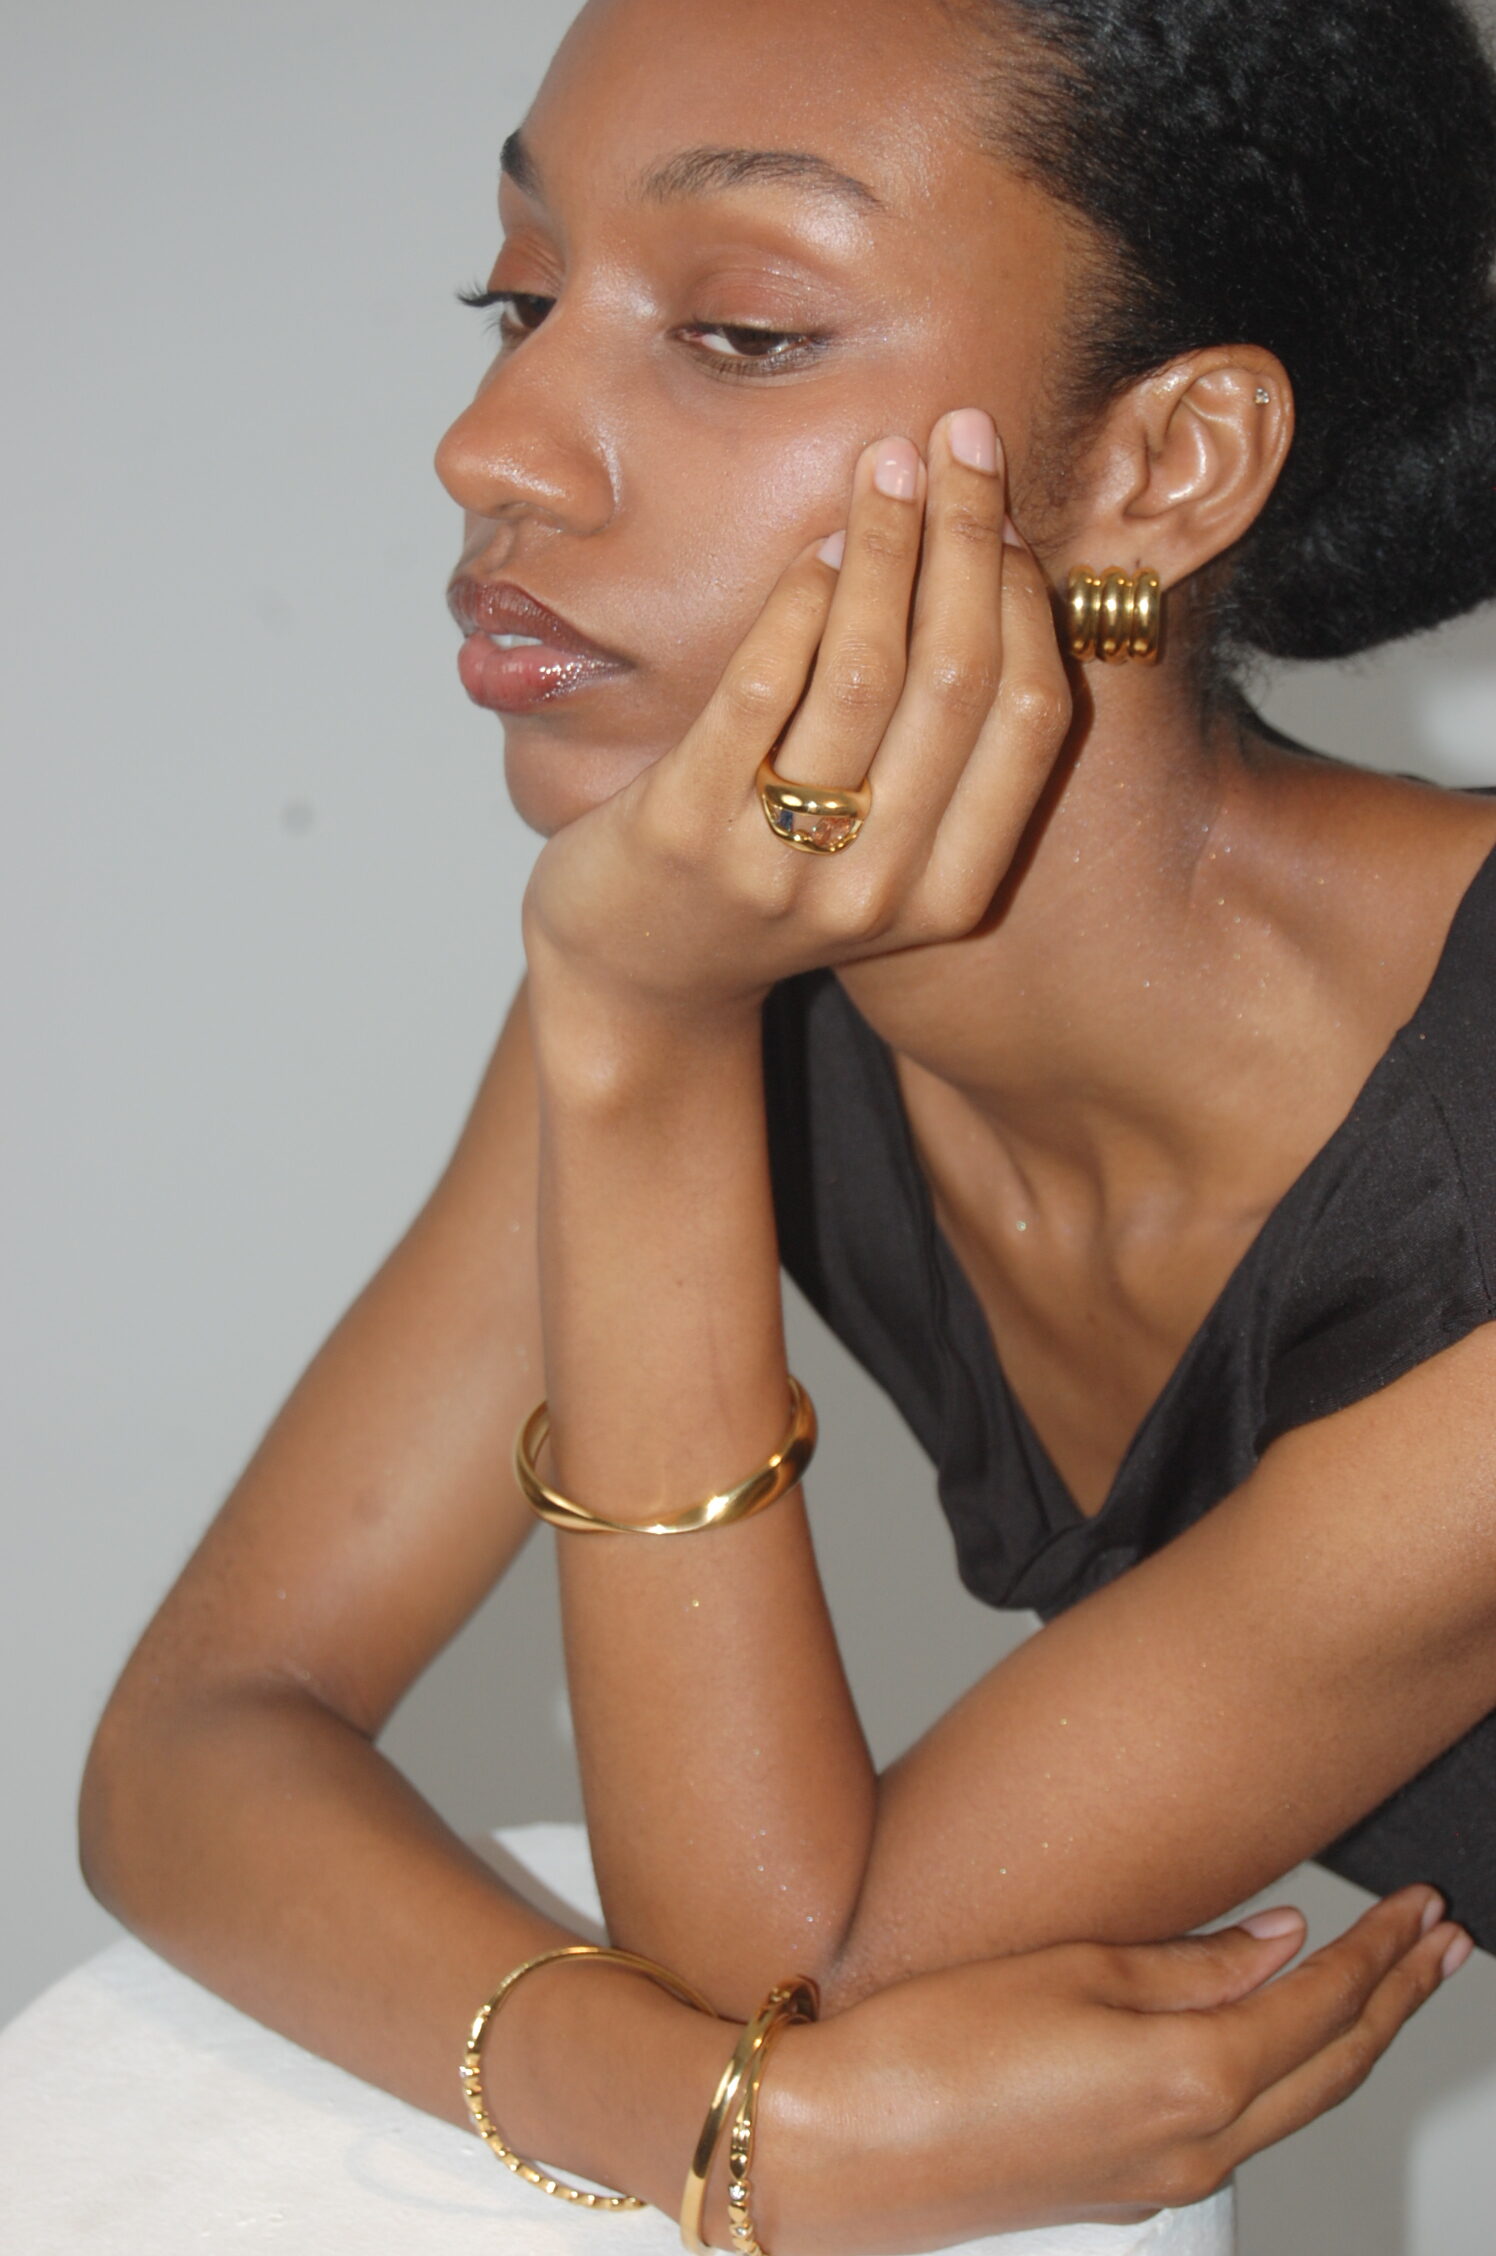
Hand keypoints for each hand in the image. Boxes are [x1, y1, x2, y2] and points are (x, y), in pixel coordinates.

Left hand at [520, 412, 1070, 1019]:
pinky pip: (760, 687)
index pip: (1028, 718)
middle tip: (957, 439)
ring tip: (883, 467)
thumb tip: (991, 562)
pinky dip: (796, 602)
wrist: (639, 982)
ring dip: (883, 545)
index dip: (1025, 596)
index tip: (1005, 508)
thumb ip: (943, 753)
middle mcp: (880, 887)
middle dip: (964, 537)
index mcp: (951, 892)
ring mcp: (780, 862)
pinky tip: (813, 547)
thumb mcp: (884, 849)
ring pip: (864, 671)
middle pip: (957, 678)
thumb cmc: (772, 884)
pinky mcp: (687, 830)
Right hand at [754, 1887, 1467, 2255]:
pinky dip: (1287, 2077)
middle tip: (1439, 1942)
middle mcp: (1192, 2143)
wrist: (834, 2148)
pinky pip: (1240, 2127)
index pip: (1322, 2006)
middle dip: (1395, 1999)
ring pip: (1294, 2106)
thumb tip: (1280, 1941)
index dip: (1380, 1952)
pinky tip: (1277, 2040)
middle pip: (1330, 2067)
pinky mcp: (1119, 2184)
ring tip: (1389, 1987)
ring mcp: (1158, 2175)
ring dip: (1354, 2041)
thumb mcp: (1067, 1970)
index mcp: (1190, 2080)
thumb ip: (1189, 1961)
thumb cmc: (928, 2051)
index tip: (1419, 1909)